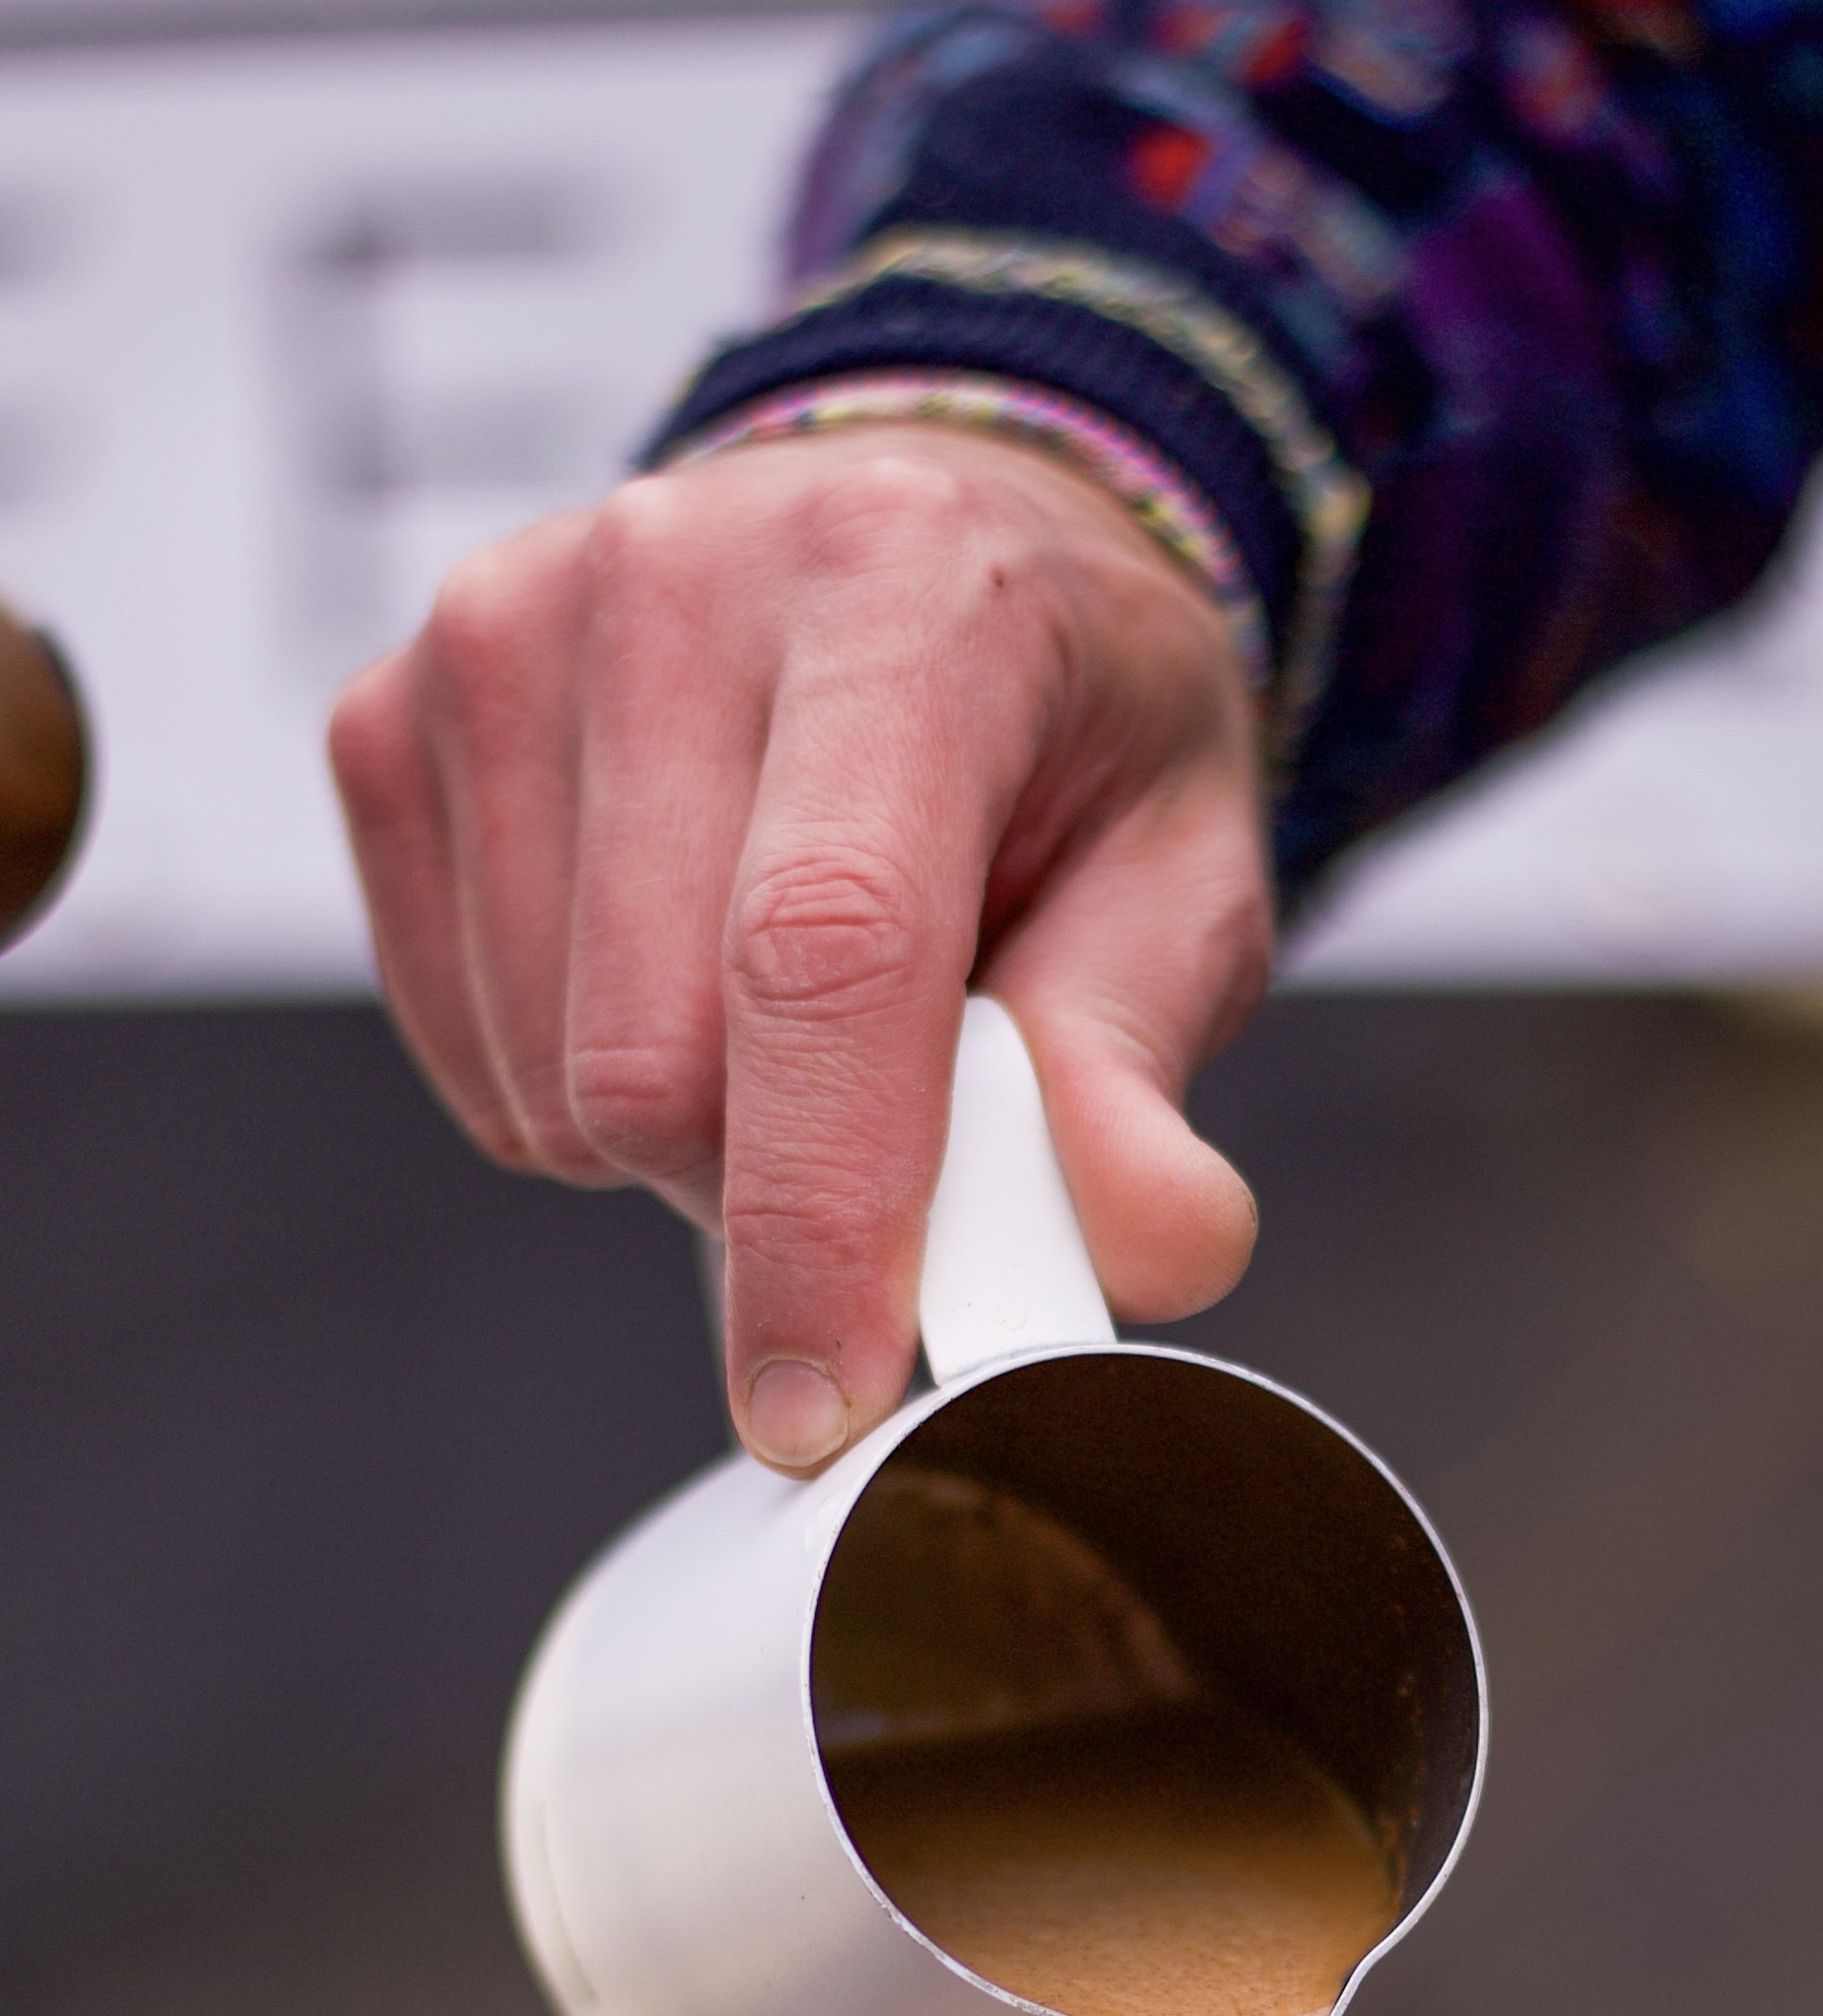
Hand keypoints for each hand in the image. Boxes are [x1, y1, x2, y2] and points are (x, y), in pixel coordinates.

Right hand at [329, 428, 1270, 1469]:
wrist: (934, 559)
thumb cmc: (1059, 731)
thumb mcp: (1176, 880)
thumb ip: (1139, 1071)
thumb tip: (1145, 1242)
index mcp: (902, 587)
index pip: (822, 950)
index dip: (823, 1211)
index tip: (827, 1394)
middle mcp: (672, 575)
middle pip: (653, 1057)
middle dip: (774, 1187)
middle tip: (890, 1122)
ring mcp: (501, 635)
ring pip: (552, 1082)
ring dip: (679, 1142)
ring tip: (789, 1021)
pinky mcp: (391, 720)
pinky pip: (468, 1053)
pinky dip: (577, 1092)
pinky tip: (674, 980)